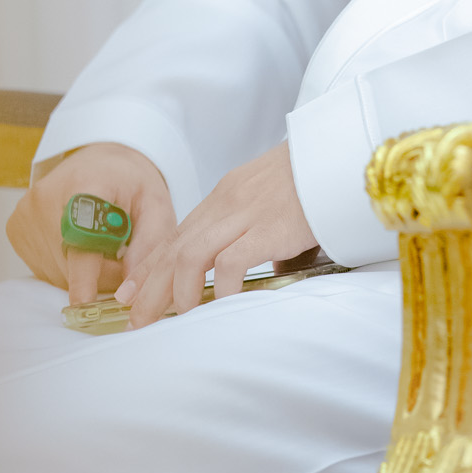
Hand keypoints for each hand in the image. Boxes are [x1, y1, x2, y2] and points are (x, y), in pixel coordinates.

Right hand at [6, 142, 175, 305]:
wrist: (98, 162)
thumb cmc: (129, 184)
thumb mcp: (156, 205)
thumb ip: (150, 244)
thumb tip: (129, 289)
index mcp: (86, 183)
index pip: (82, 235)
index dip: (85, 274)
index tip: (85, 302)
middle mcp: (46, 197)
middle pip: (73, 262)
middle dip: (104, 274)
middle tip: (122, 255)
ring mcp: (25, 213)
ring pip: (59, 272)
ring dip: (85, 275)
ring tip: (102, 246)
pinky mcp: (15, 228)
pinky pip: (45, 268)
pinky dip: (67, 269)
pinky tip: (79, 245)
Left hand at [116, 141, 316, 327]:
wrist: (340, 154)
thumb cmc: (315, 178)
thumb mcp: (273, 200)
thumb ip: (258, 234)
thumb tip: (261, 273)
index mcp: (226, 195)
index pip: (177, 234)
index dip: (150, 265)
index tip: (131, 290)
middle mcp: (227, 203)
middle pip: (175, 248)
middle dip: (150, 286)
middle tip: (135, 318)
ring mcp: (246, 214)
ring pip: (191, 255)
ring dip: (176, 291)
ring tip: (174, 317)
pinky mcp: (269, 228)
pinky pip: (231, 263)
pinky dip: (219, 288)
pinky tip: (218, 306)